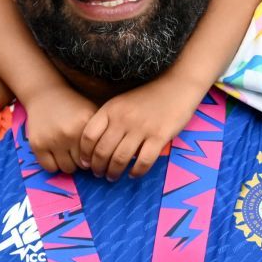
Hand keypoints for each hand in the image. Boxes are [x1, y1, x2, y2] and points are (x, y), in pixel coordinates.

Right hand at [20, 84, 99, 174]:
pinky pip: (50, 168)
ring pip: (67, 169)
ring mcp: (52, 140)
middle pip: (82, 164)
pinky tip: (55, 155)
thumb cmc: (72, 106)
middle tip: (78, 152)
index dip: (94, 155)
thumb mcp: (91, 113)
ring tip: (67, 153)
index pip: (95, 155)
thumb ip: (101, 133)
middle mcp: (69, 134)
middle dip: (82, 161)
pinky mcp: (37, 145)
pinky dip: (53, 165)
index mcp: (86, 126)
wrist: (45, 94)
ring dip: (68, 164)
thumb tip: (107, 158)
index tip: (90, 151)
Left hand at [81, 73, 203, 179]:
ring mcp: (141, 128)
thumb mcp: (121, 102)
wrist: (177, 85)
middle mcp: (123, 119)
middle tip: (99, 174)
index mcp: (110, 109)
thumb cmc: (147, 96)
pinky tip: (133, 174)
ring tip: (113, 176)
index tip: (85, 163)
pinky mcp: (160, 136)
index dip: (84, 153)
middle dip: (98, 167)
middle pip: (102, 151)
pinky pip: (144, 161)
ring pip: (120, 159)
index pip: (89, 136)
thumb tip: (95, 145)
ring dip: (114, 172)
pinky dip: (136, 172)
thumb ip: (108, 119)